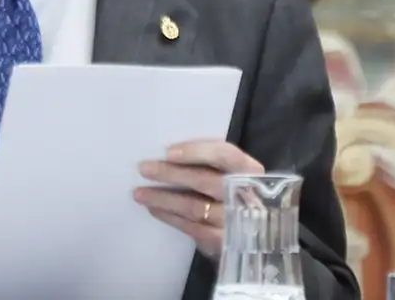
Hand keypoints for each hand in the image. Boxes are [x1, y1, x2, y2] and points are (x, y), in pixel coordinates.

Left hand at [133, 139, 264, 258]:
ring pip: (193, 206)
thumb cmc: (238, 198)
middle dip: (171, 174)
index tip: (168, 152)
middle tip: (144, 169)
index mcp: (250, 171)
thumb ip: (215, 166)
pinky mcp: (223, 242)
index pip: (226, 155)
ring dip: (163, 198)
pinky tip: (154, 209)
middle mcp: (246, 195)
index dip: (196, 151)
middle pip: (205, 180)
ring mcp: (235, 221)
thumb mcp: (236, 178)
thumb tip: (172, 155)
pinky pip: (190, 227)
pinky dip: (169, 216)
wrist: (255, 240)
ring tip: (139, 193)